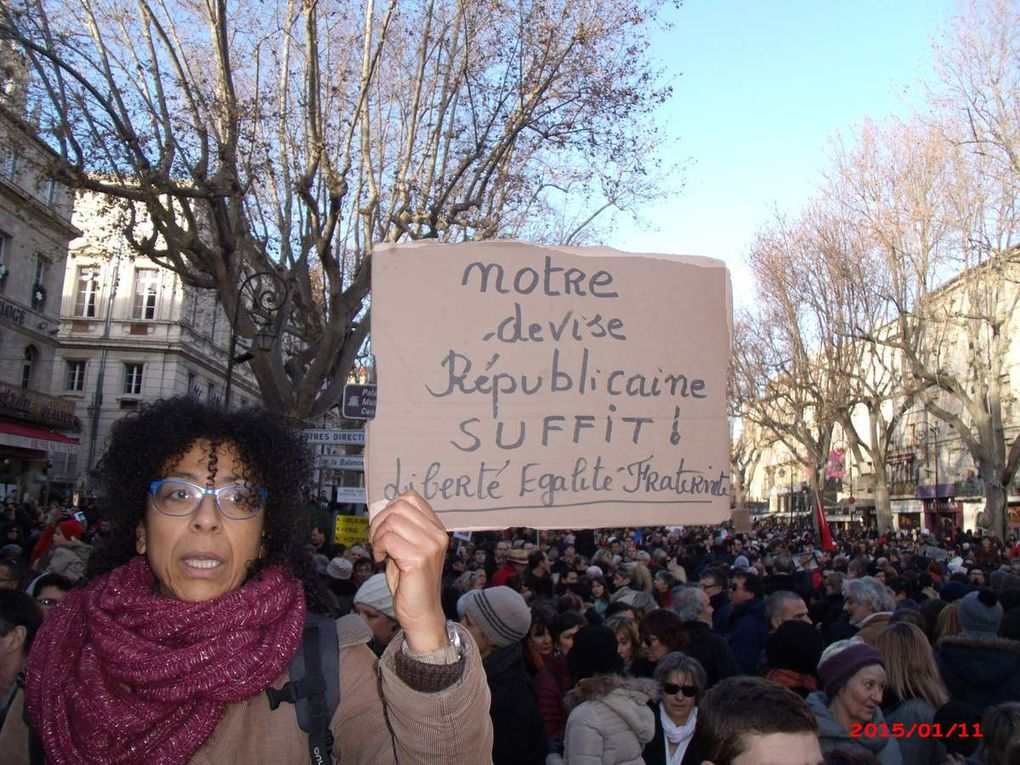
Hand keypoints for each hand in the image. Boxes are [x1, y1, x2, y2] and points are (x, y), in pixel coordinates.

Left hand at [369, 492, 448, 652]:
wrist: (422, 612)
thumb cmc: (411, 581)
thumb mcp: (407, 547)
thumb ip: (400, 528)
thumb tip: (380, 509)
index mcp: (437, 528)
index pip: (411, 498)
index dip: (389, 509)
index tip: (384, 528)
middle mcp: (437, 534)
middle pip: (399, 506)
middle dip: (379, 522)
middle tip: (377, 541)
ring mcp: (430, 546)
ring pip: (391, 521)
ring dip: (377, 536)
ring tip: (380, 551)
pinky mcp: (419, 559)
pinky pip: (388, 540)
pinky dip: (378, 548)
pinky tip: (381, 559)